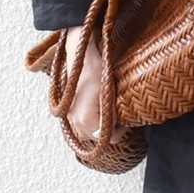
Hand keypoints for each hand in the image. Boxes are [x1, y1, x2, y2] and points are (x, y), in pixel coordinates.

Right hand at [63, 29, 126, 144]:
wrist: (80, 54)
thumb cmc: (96, 70)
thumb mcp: (110, 94)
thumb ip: (113, 116)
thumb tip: (118, 128)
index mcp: (87, 121)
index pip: (110, 138)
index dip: (121, 130)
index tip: (125, 119)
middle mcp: (75, 123)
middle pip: (98, 138)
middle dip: (109, 129)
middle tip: (117, 114)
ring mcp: (69, 118)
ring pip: (88, 133)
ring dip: (98, 126)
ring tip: (106, 112)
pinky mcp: (67, 111)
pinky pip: (80, 126)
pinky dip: (89, 122)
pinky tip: (96, 110)